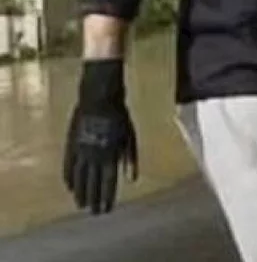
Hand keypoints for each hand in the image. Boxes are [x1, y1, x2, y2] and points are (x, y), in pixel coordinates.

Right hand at [62, 59, 137, 214]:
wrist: (99, 98)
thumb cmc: (120, 117)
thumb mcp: (130, 137)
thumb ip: (130, 159)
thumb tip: (132, 180)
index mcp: (110, 155)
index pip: (108, 183)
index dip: (107, 198)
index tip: (106, 210)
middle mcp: (94, 156)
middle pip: (92, 184)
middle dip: (94, 199)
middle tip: (94, 213)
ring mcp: (80, 151)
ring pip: (79, 178)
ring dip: (80, 193)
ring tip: (81, 205)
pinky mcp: (71, 145)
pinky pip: (68, 166)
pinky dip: (69, 178)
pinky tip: (70, 188)